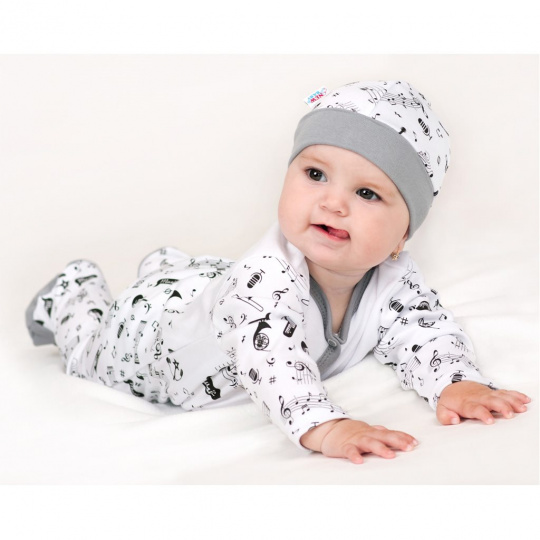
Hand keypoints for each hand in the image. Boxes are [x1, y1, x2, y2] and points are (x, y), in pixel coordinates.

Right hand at [300, 418, 417, 463]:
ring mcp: (355, 440)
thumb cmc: (351, 431)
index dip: (402, 437)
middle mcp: (366, 434)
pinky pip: (349, 451)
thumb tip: (400, 434)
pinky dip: (354, 455)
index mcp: (373, 432)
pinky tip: (359, 461)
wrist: (328, 428)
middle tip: (409, 447)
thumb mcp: (368, 430)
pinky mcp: (344, 446)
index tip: (415, 443)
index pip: (390, 433)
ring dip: (380, 448)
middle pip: (383, 436)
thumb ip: (382, 433)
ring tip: (390, 455)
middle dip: (397, 441)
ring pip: (369, 443)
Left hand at [437, 381, 530, 424]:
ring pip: (500, 396)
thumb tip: (454, 420)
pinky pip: (505, 392)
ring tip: (522, 408)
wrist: (452, 384)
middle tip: (510, 415)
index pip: (474, 408)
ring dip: (512, 401)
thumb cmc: (450, 401)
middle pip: (491, 400)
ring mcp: (487, 393)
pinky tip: (525, 400)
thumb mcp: (441, 409)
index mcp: (466, 403)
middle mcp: (478, 397)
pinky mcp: (493, 392)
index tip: (490, 420)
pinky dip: (515, 395)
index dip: (482, 413)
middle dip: (501, 407)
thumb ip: (445, 416)